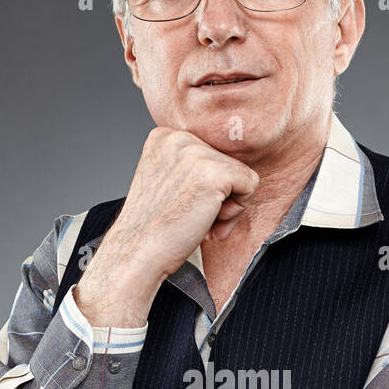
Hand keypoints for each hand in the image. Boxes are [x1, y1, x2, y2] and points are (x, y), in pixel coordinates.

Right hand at [76, 126, 259, 308]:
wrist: (137, 252)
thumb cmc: (152, 228)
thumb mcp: (166, 182)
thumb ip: (188, 168)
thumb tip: (225, 170)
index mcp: (164, 137)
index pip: (209, 154)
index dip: (206, 187)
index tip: (188, 207)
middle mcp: (178, 137)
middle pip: (226, 162)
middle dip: (219, 197)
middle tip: (195, 220)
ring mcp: (196, 153)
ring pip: (240, 175)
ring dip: (227, 206)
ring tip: (200, 222)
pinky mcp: (215, 173)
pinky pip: (250, 184)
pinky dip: (237, 211)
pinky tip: (209, 223)